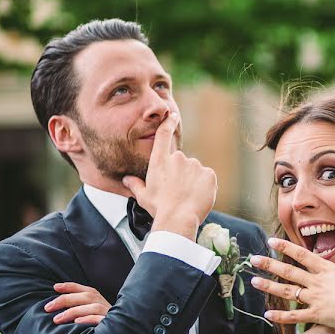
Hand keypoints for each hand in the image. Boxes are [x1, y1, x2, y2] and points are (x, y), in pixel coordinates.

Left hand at [45, 282, 110, 324]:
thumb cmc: (101, 328)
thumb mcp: (91, 315)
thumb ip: (80, 308)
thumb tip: (57, 305)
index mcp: (100, 300)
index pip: (86, 290)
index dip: (70, 287)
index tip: (55, 287)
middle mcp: (105, 305)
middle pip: (87, 296)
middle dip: (65, 300)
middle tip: (47, 308)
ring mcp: (110, 315)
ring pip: (93, 307)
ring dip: (73, 311)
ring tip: (56, 319)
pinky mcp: (112, 326)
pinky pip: (101, 320)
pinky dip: (89, 319)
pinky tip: (77, 322)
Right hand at [121, 111, 217, 239]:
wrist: (178, 219)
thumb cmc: (159, 208)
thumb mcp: (143, 197)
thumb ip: (135, 185)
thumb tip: (126, 180)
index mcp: (160, 161)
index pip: (163, 135)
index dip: (168, 122)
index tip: (173, 115)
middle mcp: (178, 159)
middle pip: (181, 163)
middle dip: (181, 175)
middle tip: (177, 192)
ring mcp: (194, 165)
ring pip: (195, 171)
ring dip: (193, 181)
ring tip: (187, 197)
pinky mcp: (209, 174)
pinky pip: (207, 178)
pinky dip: (204, 186)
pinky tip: (197, 197)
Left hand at [249, 211, 334, 333]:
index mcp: (327, 270)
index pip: (302, 255)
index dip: (286, 247)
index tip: (271, 241)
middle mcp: (317, 284)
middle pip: (290, 272)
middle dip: (270, 265)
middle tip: (253, 260)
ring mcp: (315, 300)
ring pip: (288, 293)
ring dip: (270, 288)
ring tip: (254, 282)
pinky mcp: (317, 316)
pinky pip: (295, 318)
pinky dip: (281, 317)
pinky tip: (266, 315)